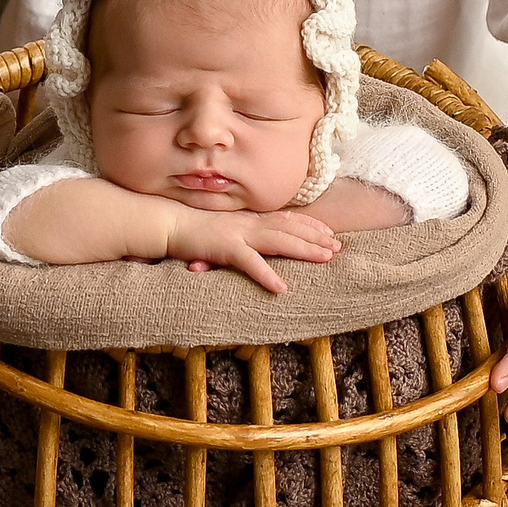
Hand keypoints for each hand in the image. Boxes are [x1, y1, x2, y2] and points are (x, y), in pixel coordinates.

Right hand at [165, 208, 339, 293]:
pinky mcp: (224, 248)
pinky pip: (250, 263)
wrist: (169, 224)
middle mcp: (248, 223)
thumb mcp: (226, 230)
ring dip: (303, 250)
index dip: (310, 226)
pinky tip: (281, 287)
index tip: (330, 234)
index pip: (286, 219)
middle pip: (289, 229)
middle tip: (338, 247)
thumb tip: (259, 244)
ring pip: (278, 241)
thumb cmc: (194, 230)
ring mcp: (238, 234)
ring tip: (324, 258)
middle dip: (315, 238)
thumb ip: (244, 235)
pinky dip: (266, 274)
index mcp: (249, 219)